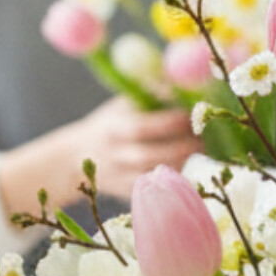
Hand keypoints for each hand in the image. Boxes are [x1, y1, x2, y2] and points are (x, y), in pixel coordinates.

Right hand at [0, 98, 200, 214]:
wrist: (73, 159)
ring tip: (199, 152)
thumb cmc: (109, 125)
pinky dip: (170, 183)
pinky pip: (152, 191)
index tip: (191, 115)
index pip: (141, 127)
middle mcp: (113, 154)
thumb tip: (181, 83)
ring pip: (152, 175)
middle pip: (148, 155)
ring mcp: (118, 176)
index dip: (169, 122)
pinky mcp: (124, 193)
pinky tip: (187, 171)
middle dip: (181, 148)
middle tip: (203, 139)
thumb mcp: (120, 106)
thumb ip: (147, 96)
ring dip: (180, 165)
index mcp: (112, 127)